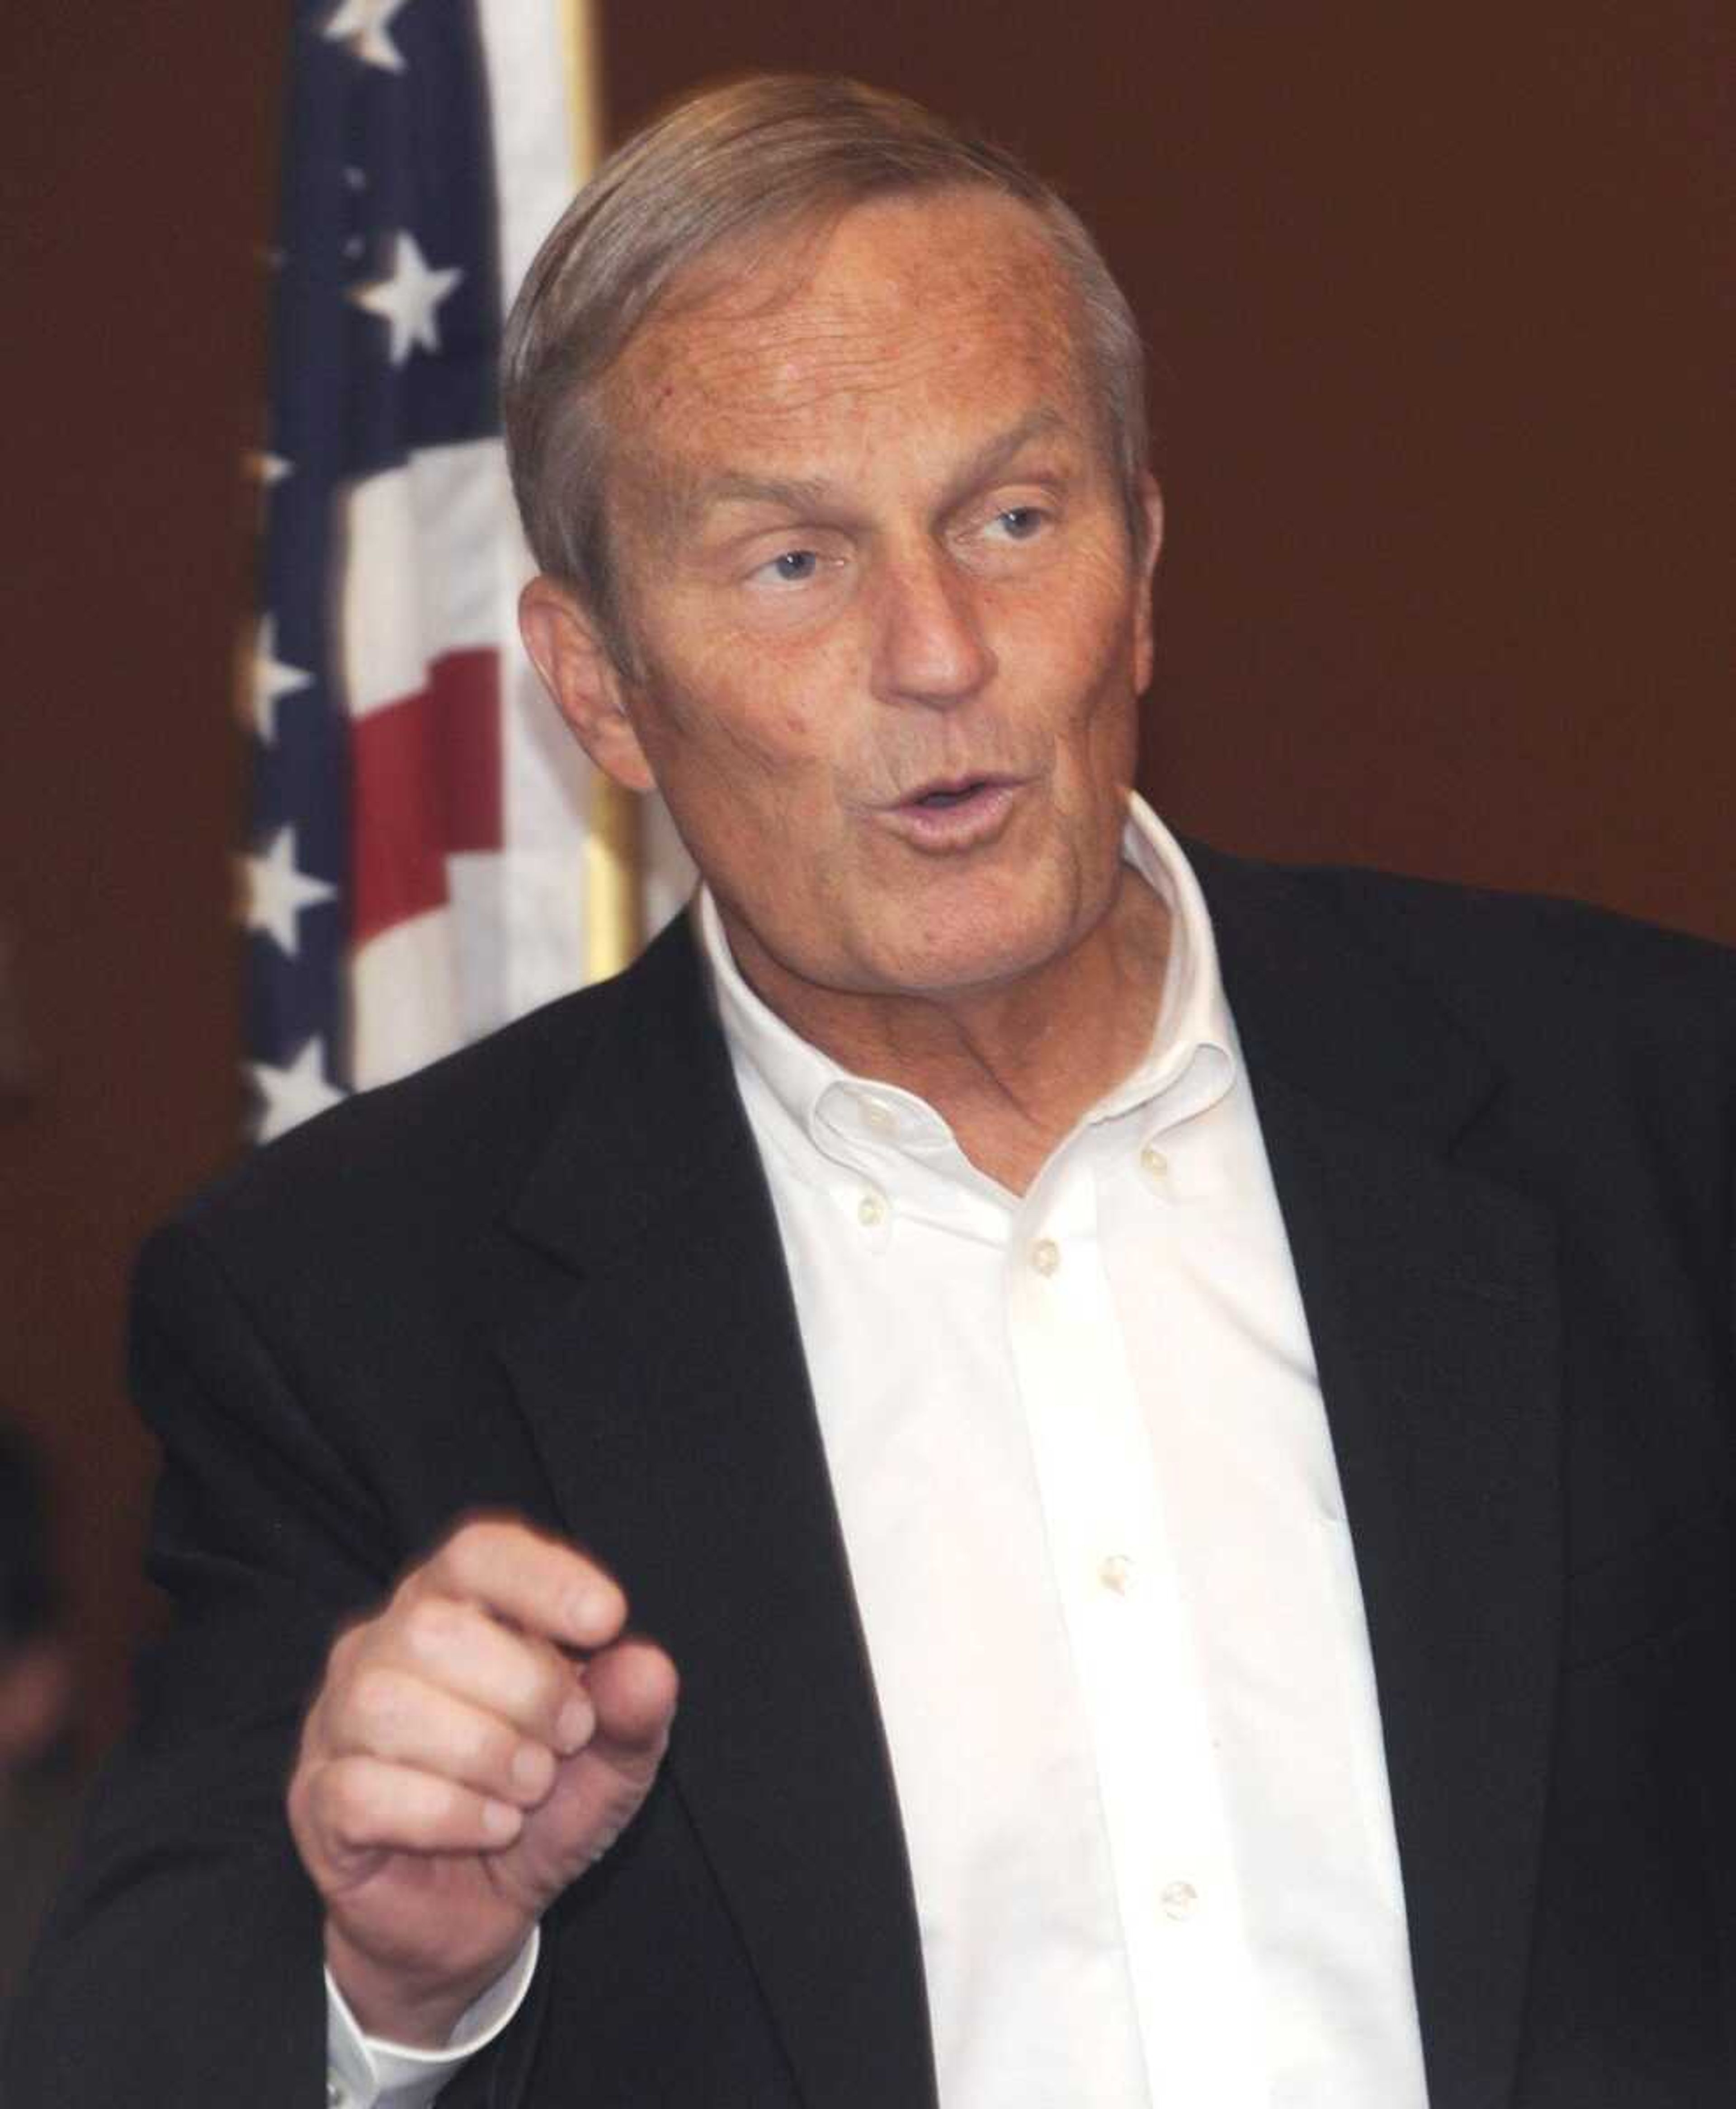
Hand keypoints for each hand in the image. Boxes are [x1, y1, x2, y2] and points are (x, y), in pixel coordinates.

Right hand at [287, 1516, 677, 2045]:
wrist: (480, 1913)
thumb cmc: (541, 1807)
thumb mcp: (610, 1760)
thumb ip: (632, 1710)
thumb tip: (648, 1666)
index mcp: (452, 1606)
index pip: (478, 1552)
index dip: (541, 1577)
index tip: (606, 1620)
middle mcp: (381, 1646)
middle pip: (433, 1628)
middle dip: (524, 1688)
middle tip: (568, 1738)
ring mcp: (339, 1722)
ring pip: (386, 1705)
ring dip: (483, 1753)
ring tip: (529, 1789)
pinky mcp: (319, 1800)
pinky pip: (362, 1791)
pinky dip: (446, 1814)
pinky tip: (493, 1829)